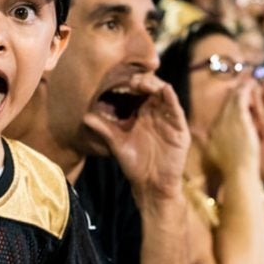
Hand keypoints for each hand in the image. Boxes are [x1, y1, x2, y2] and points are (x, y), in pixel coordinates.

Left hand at [82, 73, 189, 200]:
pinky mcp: (179, 130)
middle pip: (152, 88)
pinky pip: (177, 110)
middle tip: (131, 78)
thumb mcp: (116, 144)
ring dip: (156, 86)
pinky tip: (165, 90)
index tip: (118, 78)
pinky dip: (172, 99)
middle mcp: (156, 113)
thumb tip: (84, 116)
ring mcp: (169, 120)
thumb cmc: (134, 164)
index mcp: (142, 114)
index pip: (138, 92)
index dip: (131, 83)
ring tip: (144, 82)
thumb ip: (104, 129)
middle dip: (143, 80)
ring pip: (165, 95)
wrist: (150, 185)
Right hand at [192, 81, 258, 175]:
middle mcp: (218, 123)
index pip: (221, 114)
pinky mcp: (239, 119)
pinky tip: (252, 84)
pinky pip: (241, 99)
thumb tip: (198, 134)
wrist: (238, 173)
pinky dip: (245, 90)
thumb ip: (206, 143)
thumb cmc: (230, 169)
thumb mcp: (213, 155)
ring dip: (239, 89)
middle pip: (225, 104)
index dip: (227, 105)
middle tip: (240, 84)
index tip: (233, 98)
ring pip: (233, 98)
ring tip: (247, 82)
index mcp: (214, 132)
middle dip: (233, 94)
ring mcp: (228, 120)